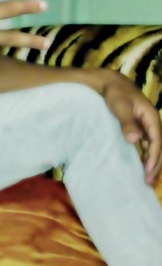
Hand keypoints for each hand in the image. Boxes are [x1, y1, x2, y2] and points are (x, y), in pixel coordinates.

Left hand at [99, 70, 161, 184]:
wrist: (108, 82)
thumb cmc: (114, 93)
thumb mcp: (120, 106)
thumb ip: (127, 122)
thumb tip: (135, 139)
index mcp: (151, 117)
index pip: (157, 140)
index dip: (154, 157)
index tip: (148, 171)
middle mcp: (150, 122)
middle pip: (157, 146)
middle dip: (154, 164)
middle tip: (148, 182)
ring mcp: (144, 125)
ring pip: (151, 146)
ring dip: (150, 161)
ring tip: (146, 179)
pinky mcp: (136, 126)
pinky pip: (144, 144)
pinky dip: (143, 155)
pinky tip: (138, 165)